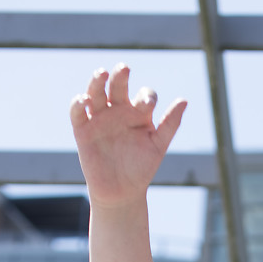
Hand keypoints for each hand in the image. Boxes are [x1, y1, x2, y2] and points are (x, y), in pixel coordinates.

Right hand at [69, 65, 185, 210]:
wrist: (122, 192)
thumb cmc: (141, 168)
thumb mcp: (158, 146)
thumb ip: (170, 124)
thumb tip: (185, 100)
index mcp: (137, 113)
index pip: (143, 96)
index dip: (146, 97)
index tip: (148, 105)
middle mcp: (117, 110)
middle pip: (118, 86)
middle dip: (120, 76)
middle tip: (125, 68)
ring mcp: (99, 117)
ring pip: (95, 92)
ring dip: (97, 81)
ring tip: (102, 73)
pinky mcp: (82, 129)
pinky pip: (77, 111)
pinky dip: (78, 103)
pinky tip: (84, 100)